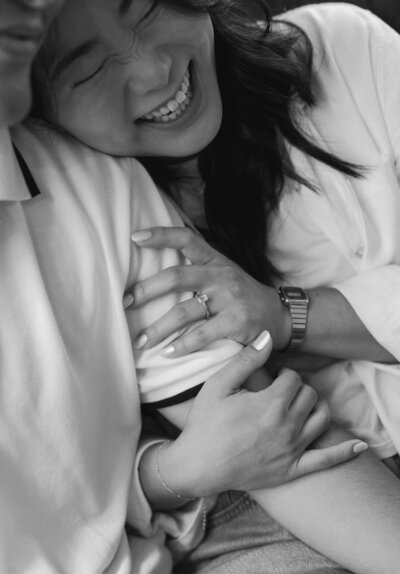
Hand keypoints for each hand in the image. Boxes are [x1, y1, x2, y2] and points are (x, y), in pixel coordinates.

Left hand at [128, 226, 289, 353]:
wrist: (278, 315)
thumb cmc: (242, 295)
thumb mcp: (223, 273)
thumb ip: (197, 269)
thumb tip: (155, 275)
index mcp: (215, 260)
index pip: (187, 238)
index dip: (161, 235)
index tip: (134, 238)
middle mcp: (221, 276)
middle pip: (176, 276)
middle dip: (146, 290)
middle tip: (125, 303)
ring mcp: (229, 299)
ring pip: (185, 311)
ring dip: (159, 328)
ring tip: (141, 341)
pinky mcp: (237, 322)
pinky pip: (203, 334)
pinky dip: (183, 346)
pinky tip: (168, 353)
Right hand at [156, 332, 367, 497]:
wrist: (197, 466)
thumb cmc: (204, 424)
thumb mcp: (217, 385)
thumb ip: (245, 360)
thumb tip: (266, 336)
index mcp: (271, 403)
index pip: (293, 378)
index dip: (283, 374)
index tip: (272, 377)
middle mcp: (288, 425)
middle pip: (310, 395)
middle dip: (298, 388)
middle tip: (282, 390)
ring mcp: (293, 449)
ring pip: (321, 418)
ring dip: (315, 407)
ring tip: (300, 405)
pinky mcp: (293, 469)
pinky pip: (327, 460)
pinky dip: (345, 451)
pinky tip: (359, 445)